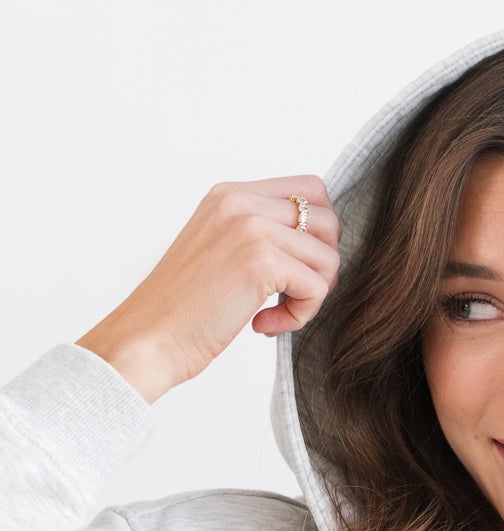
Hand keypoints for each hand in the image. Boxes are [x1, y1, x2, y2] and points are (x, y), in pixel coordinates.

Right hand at [76, 177, 340, 402]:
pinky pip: (317, 287)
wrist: (148, 339)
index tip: (293, 271)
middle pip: (329, 220)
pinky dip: (300, 316)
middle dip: (322, 266)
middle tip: (290, 296)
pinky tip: (263, 325)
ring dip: (312, 296)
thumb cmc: (182, 311)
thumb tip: (316, 247)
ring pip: (328, 257)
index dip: (318, 236)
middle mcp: (240, 201)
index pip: (309, 191)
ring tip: (274, 314)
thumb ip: (258, 237)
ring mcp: (250, 227)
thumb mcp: (219, 253)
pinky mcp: (260, 262)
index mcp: (230, 195)